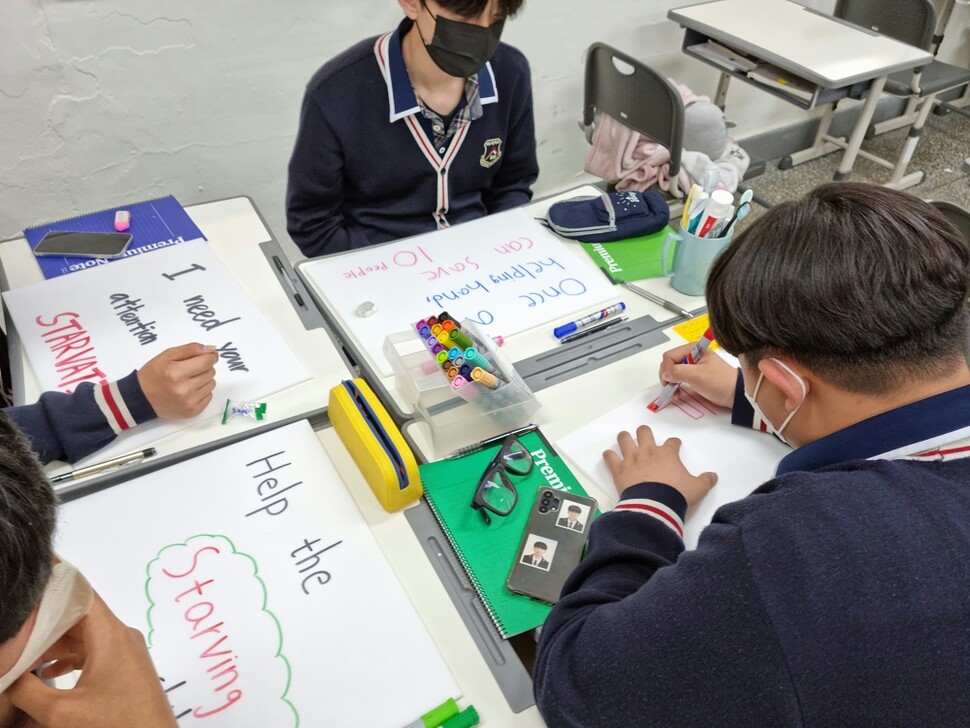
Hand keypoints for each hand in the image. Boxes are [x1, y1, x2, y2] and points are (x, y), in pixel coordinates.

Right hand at [7, 594, 176, 727]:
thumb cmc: (116, 726)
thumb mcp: (61, 713)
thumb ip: (28, 690)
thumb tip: (7, 678)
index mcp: (110, 636)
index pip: (82, 594)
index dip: (57, 582)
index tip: (38, 572)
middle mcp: (121, 637)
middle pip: (80, 616)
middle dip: (47, 619)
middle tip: (20, 624)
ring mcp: (126, 653)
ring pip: (86, 636)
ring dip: (56, 642)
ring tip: (25, 651)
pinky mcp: (127, 669)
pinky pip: (95, 652)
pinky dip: (71, 657)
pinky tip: (48, 672)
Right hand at [137, 343, 217, 418]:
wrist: (141, 398)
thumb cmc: (154, 374)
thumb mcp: (167, 355)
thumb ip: (191, 349)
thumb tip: (212, 349)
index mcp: (176, 372)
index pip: (207, 361)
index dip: (210, 356)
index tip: (207, 356)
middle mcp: (184, 389)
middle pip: (211, 372)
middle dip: (204, 368)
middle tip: (190, 369)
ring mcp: (189, 402)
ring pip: (212, 384)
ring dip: (204, 380)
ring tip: (188, 380)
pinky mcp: (192, 411)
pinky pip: (209, 396)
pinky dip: (202, 391)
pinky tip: (189, 391)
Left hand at [603, 425, 716, 506]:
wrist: (656, 505)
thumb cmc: (677, 495)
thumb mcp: (697, 488)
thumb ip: (706, 480)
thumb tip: (714, 476)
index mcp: (668, 454)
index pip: (672, 442)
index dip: (674, 443)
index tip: (674, 445)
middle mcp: (648, 451)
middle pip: (644, 432)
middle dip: (644, 433)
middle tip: (644, 437)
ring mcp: (632, 458)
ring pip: (624, 439)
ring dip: (624, 438)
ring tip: (625, 440)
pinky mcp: (619, 469)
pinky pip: (610, 457)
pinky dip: (609, 456)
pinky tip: (610, 457)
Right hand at [658, 342, 736, 408]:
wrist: (735, 394)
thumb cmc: (720, 382)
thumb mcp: (698, 375)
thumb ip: (678, 372)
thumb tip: (665, 374)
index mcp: (694, 349)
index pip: (670, 356)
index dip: (667, 369)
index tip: (669, 381)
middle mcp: (692, 355)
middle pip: (669, 363)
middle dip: (667, 376)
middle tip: (670, 388)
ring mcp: (693, 365)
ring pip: (672, 371)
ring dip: (671, 382)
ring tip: (675, 392)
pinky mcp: (694, 375)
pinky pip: (679, 377)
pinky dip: (676, 385)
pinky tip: (679, 392)